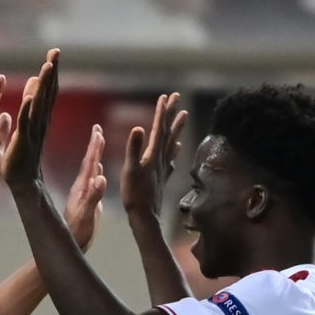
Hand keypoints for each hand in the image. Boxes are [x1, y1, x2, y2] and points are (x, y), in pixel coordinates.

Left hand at [3, 49, 58, 187]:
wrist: (23, 182)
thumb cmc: (24, 155)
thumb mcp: (28, 124)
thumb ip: (32, 103)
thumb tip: (35, 81)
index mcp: (40, 117)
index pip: (48, 91)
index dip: (51, 72)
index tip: (54, 53)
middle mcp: (40, 122)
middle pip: (47, 93)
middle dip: (51, 72)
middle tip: (55, 52)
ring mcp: (33, 132)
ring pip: (39, 105)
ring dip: (43, 86)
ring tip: (47, 67)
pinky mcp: (23, 142)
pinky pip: (26, 124)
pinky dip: (28, 110)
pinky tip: (31, 97)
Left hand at [64, 125, 106, 250]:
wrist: (69, 245)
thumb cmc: (78, 233)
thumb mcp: (88, 215)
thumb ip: (94, 197)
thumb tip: (101, 177)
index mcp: (82, 188)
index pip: (90, 163)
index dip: (95, 147)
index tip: (98, 131)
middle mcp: (82, 188)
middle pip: (89, 162)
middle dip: (94, 146)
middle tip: (97, 129)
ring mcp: (83, 194)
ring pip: (90, 170)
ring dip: (95, 156)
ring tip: (99, 143)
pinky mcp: (86, 201)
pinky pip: (92, 181)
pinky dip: (96, 171)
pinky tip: (97, 170)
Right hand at [120, 93, 186, 217]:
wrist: (145, 217)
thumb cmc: (135, 195)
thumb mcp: (130, 170)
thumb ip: (134, 149)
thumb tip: (138, 127)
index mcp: (153, 155)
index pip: (158, 128)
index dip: (161, 112)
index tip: (166, 96)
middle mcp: (161, 159)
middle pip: (168, 131)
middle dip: (171, 114)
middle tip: (177, 97)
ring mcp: (163, 167)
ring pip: (171, 142)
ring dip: (176, 128)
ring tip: (184, 115)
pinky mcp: (162, 176)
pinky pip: (170, 158)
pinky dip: (174, 149)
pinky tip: (176, 147)